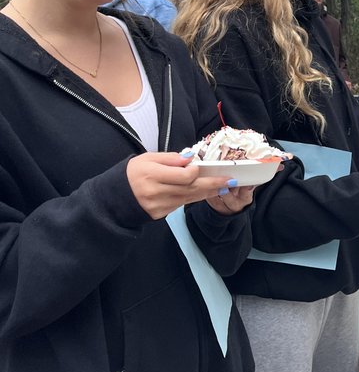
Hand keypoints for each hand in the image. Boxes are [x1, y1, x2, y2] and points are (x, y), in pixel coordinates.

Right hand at [126, 153, 253, 219]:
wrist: (116, 197)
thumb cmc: (133, 173)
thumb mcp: (148, 158)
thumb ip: (170, 158)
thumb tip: (190, 158)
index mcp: (151, 175)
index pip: (183, 176)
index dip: (195, 171)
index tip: (201, 166)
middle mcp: (156, 192)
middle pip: (190, 189)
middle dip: (212, 184)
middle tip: (229, 180)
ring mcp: (158, 205)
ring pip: (189, 198)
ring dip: (208, 192)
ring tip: (223, 186)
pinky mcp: (160, 214)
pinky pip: (181, 204)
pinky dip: (194, 198)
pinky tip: (205, 192)